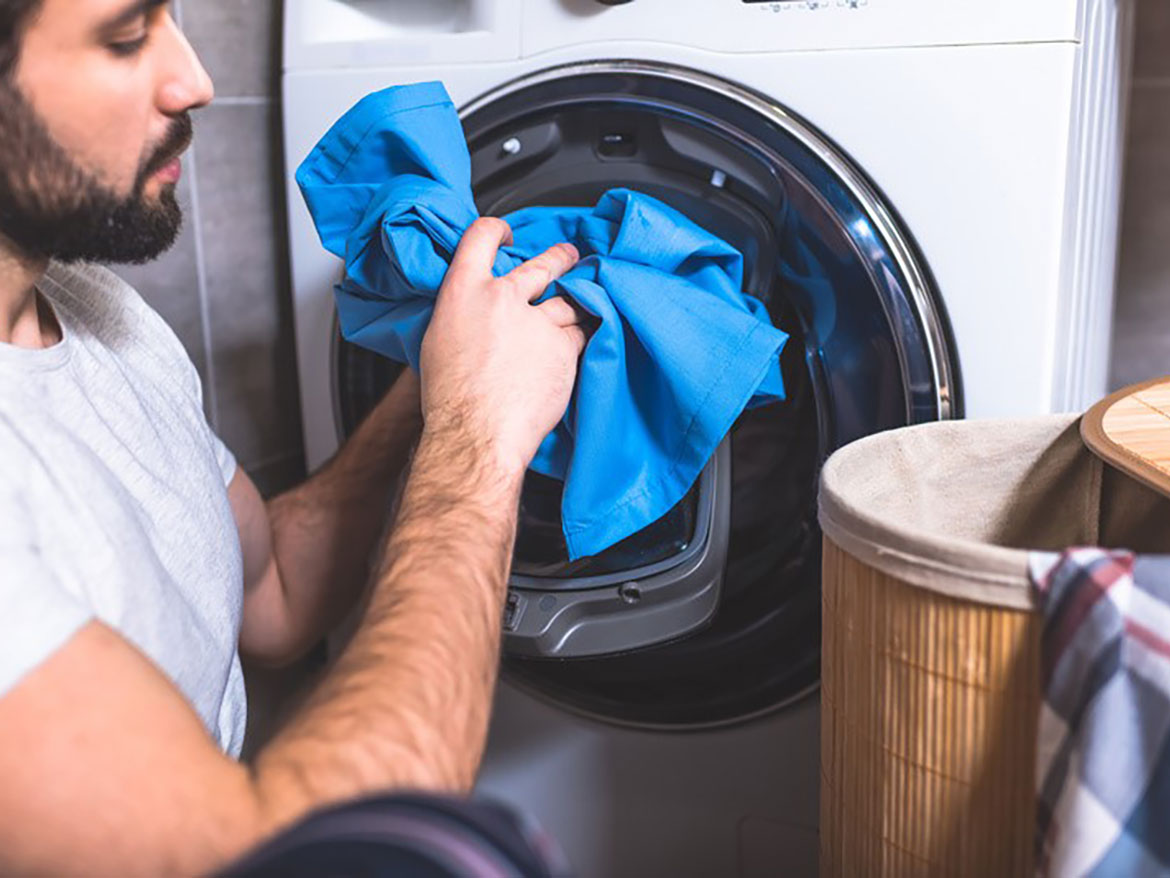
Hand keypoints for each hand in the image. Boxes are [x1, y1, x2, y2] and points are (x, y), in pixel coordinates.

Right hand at [419, 217, 585, 475]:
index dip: (497, 230)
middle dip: (559, 257)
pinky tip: (585, 340)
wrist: (477, 433)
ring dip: (577, 299)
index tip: (507, 234)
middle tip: (568, 255)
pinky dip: (583, 335)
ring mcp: (538, 321)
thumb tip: (471, 315)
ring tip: (586, 300)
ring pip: (568, 301)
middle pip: (542, 263)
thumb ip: (461, 316)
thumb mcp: (438, 343)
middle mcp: (502, 298)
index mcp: (463, 292)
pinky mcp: (564, 347)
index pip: (481, 237)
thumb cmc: (451, 399)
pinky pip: (582, 333)